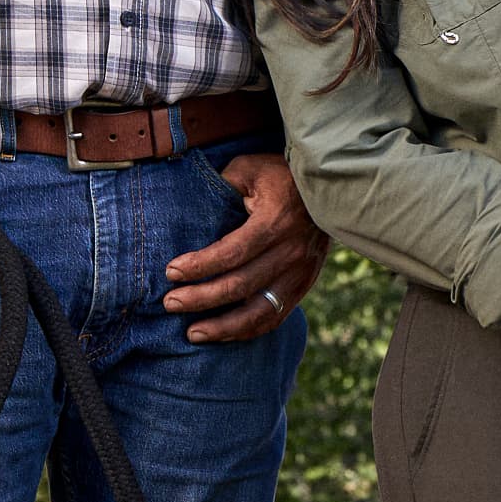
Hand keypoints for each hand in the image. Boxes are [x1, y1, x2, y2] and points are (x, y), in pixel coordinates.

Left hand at [167, 153, 327, 343]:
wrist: (330, 188)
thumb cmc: (282, 175)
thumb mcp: (250, 168)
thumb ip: (223, 184)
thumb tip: (192, 205)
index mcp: (274, 222)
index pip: (232, 252)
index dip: (200, 266)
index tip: (171, 272)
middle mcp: (290, 252)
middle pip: (240, 286)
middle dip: (201, 298)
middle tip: (170, 303)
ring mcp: (300, 273)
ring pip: (258, 311)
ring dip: (223, 327)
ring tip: (192, 333)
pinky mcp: (304, 286)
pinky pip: (275, 317)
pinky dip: (247, 330)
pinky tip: (222, 333)